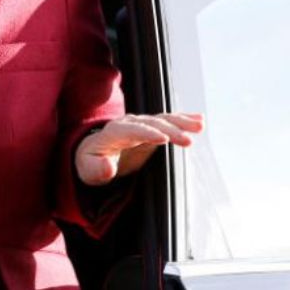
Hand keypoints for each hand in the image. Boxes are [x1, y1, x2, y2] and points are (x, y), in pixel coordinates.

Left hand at [74, 113, 203, 185]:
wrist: (93, 154)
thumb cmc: (90, 163)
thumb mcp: (88, 170)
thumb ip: (97, 169)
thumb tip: (108, 168)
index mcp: (113, 132)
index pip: (132, 130)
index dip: (147, 133)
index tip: (163, 139)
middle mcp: (129, 124)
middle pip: (152, 123)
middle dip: (170, 130)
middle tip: (188, 140)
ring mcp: (141, 125)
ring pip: (163, 119)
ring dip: (181, 122)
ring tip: (200, 125)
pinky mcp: (151, 129)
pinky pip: (168, 123)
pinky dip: (183, 120)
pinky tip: (199, 120)